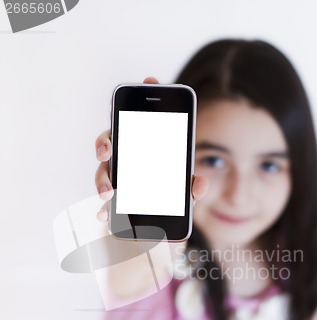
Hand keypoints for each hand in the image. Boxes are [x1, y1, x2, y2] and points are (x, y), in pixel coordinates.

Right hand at [95, 76, 208, 221]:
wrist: (163, 213)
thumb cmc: (172, 189)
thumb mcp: (185, 185)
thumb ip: (193, 184)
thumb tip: (202, 183)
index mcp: (139, 144)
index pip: (129, 120)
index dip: (129, 104)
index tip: (137, 94)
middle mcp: (123, 157)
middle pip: (109, 145)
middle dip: (105, 147)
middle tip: (107, 153)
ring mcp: (115, 177)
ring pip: (103, 174)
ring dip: (102, 181)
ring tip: (107, 194)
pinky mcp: (113, 199)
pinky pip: (104, 202)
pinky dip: (102, 209)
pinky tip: (103, 215)